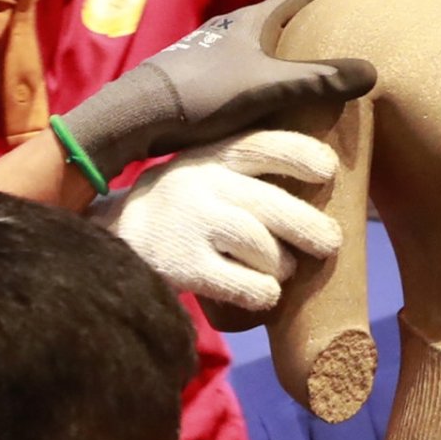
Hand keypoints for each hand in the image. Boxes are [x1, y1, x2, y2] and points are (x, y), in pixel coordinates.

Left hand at [56, 0, 373, 178]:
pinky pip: (244, 71)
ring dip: (285, 55)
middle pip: (279, 21)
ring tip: (312, 72)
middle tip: (341, 38)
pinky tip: (272, 100)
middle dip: (309, 27)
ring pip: (259, 47)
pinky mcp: (200, 78)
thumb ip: (316, 80)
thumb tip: (371, 71)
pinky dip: (265, 78)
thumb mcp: (267, 86)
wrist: (137, 115)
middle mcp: (230, 30)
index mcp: (250, 21)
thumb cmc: (202, 92)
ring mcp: (212, 54)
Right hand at [109, 129, 342, 312]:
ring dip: (282, 263)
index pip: (261, 146)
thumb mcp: (205, 173)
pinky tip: (264, 293)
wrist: (110, 238)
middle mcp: (200, 183)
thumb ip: (248, 174)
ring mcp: (188, 224)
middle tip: (330, 242)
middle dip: (309, 226)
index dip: (299, 155)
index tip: (328, 170)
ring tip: (283, 269)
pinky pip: (241, 283)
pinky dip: (262, 292)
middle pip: (270, 205)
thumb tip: (324, 189)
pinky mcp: (182, 265)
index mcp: (212, 156)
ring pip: (260, 245)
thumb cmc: (181, 208)